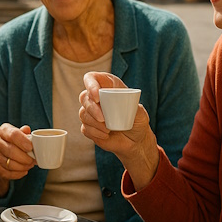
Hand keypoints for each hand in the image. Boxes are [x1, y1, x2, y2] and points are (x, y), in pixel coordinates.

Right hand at [0, 124, 35, 196]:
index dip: (23, 141)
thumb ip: (25, 132)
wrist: (3, 154)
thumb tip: (27, 130)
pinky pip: (8, 173)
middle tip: (33, 160)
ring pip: (10, 164)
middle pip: (11, 150)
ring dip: (23, 166)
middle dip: (25, 157)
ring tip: (30, 165)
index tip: (30, 147)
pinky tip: (24, 171)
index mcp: (4, 131)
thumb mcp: (21, 134)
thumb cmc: (15, 142)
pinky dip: (18, 174)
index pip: (13, 134)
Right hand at [79, 71, 159, 189]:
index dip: (90, 83)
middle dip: (92, 108)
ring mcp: (91, 114)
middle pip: (83, 96)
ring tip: (109, 129)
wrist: (137, 144)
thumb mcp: (139, 113)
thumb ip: (130, 105)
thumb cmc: (139, 124)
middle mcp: (97, 99)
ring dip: (94, 123)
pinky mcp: (88, 128)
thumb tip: (119, 100)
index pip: (91, 77)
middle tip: (104, 119)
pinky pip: (84, 128)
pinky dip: (94, 133)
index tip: (96, 93)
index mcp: (108, 88)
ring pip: (82, 113)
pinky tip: (106, 136)